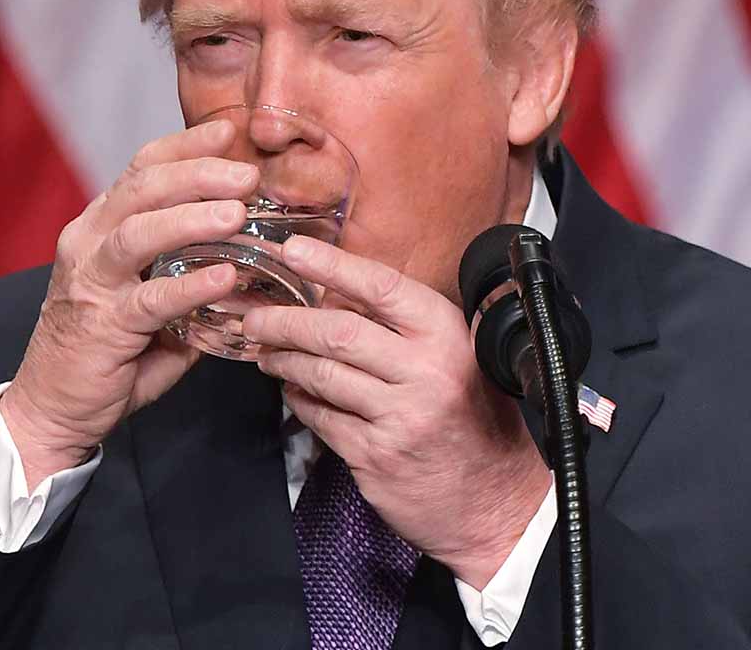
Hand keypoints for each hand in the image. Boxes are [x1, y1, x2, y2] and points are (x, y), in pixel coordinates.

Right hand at [1, 120, 258, 488]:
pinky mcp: (102, 325)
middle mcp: (89, 243)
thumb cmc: (106, 352)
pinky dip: (189, 285)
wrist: (53, 409)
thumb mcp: (149, 301)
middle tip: (247, 174)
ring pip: (138, 232)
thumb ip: (188, 279)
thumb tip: (248, 268)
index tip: (228, 132)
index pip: (142, 170)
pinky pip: (150, 297)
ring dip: (191, 218)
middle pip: (141, 187)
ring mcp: (91, 282)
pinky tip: (224, 276)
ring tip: (237, 213)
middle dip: (197, 173)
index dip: (185, 147)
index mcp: (101, 228)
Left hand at [242, 236, 550, 588]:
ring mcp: (399, 416)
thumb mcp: (458, 357)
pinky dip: (300, 401)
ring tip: (268, 354)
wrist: (494, 500)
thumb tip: (341, 294)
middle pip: (336, 332)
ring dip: (284, 361)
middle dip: (285, 322)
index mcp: (446, 336)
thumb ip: (407, 327)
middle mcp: (426, 372)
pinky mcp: (376, 456)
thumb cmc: (473, 420)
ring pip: (322, 374)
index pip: (380, 287)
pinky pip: (321, 418)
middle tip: (256, 317)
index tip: (293, 250)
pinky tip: (294, 392)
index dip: (331, 264)